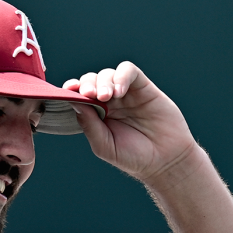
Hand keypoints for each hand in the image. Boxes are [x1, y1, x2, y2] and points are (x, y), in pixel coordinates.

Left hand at [64, 62, 199, 184]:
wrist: (164, 161)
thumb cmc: (133, 157)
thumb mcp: (104, 145)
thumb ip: (88, 124)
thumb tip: (74, 102)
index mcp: (96, 115)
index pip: (79, 96)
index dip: (72, 90)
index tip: (67, 91)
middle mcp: (109, 102)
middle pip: (91, 81)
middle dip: (87, 84)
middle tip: (89, 95)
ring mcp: (126, 94)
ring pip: (108, 74)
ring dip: (103, 81)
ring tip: (105, 96)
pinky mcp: (144, 88)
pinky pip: (129, 71)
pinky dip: (121, 76)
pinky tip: (120, 91)